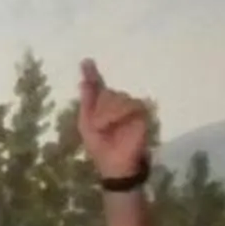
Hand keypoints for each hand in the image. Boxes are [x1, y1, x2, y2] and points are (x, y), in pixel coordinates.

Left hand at [76, 58, 152, 178]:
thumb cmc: (100, 147)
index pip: (97, 85)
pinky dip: (123, 114)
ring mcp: (129, 107)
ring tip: (108, 128)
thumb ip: (87, 102)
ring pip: (119, 97)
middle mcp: (115, 103)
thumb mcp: (87, 125)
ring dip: (109, 113)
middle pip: (107, 92)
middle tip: (99, 126)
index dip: (91, 73)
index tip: (85, 61)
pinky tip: (120, 123)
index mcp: (99, 106)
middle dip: (100, 109)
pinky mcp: (141, 114)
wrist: (116, 164)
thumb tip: (83, 81)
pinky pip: (133, 105)